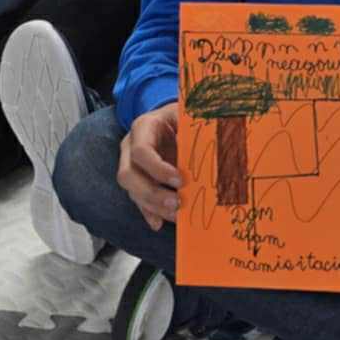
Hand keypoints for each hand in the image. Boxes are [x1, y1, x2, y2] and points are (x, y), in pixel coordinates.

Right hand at [117, 102, 182, 229]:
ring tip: (177, 215)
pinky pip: (138, 200)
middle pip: (128, 175)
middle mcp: (130, 148)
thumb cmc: (181, 117)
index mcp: (143, 128)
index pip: (141, 152)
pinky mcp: (137, 181)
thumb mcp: (186, 115)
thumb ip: (192, 129)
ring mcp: (131, 165)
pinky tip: (159, 224)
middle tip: (177, 203)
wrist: (170, 118)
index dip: (158, 169)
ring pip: (132, 191)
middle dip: (152, 193)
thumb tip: (211, 147)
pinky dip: (149, 213)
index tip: (180, 181)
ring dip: (154, 206)